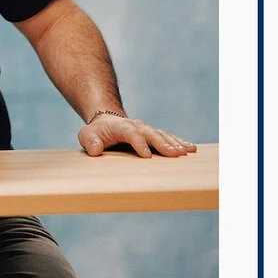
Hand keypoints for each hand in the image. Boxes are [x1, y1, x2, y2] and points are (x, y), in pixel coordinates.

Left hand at [77, 113, 196, 157]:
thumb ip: (90, 142)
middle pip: (151, 134)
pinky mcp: (153, 135)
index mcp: (121, 127)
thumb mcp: (86, 135)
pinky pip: (168, 137)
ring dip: (175, 143)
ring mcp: (147, 130)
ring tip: (187, 152)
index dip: (139, 143)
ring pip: (162, 135)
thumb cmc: (96, 133)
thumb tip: (96, 150)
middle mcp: (137, 126)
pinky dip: (179, 142)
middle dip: (163, 144)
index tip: (147, 156)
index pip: (131, 133)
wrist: (107, 121)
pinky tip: (191, 149)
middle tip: (175, 154)